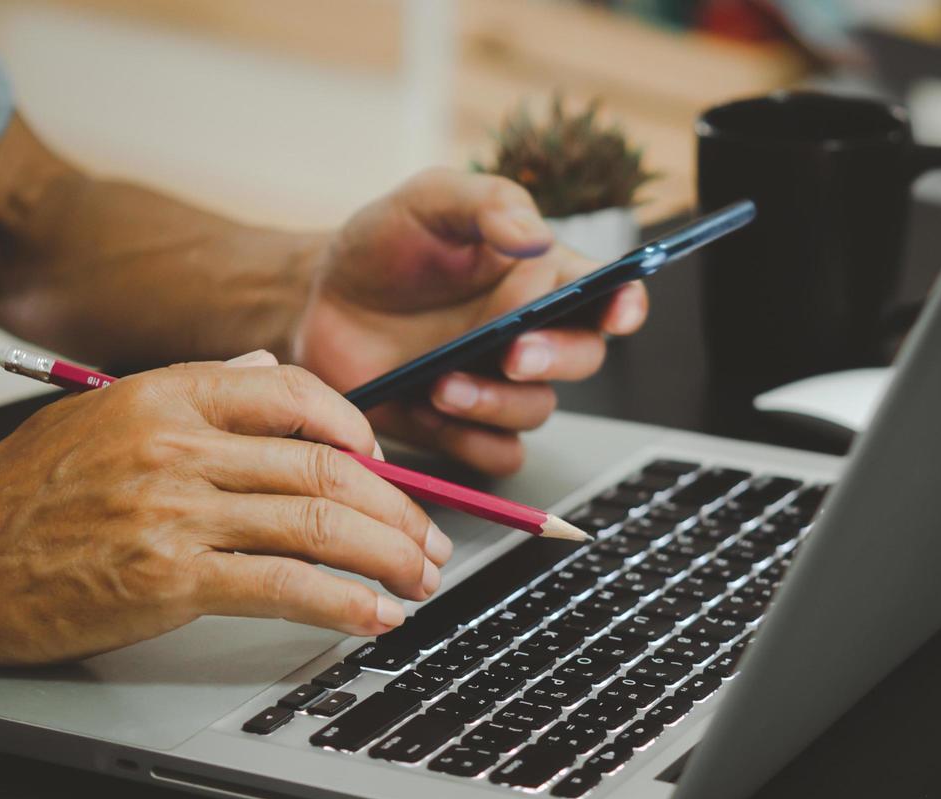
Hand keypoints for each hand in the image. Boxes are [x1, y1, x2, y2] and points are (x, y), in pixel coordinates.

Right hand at [0, 355, 451, 664]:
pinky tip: (375, 615)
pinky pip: (284, 585)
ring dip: (388, 556)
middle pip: (324, 465)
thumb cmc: (18, 494)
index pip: (294, 393)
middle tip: (431, 539)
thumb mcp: (99, 415)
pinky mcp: (167, 580)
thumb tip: (264, 368)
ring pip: (317, 522)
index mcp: (164, 395)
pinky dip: (345, 602)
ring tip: (420, 580)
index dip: (360, 431)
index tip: (388, 466)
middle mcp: (176, 445)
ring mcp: (174, 512)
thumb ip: (193, 392)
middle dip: (396, 508)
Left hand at [295, 168, 648, 475]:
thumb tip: (535, 236)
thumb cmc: (380, 245)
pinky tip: (430, 412)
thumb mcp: (428, 202)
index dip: (626, 304)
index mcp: (538, 276)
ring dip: (497, 403)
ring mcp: (497, 384)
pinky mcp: (461, 427)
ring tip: (443, 383)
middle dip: (556, 359)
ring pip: (536, 412)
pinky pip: (497, 454)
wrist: (315, 300)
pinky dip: (471, 442)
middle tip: (514, 352)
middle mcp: (528, 333)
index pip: (608, 291)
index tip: (617, 312)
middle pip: (583, 358)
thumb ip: (485, 204)